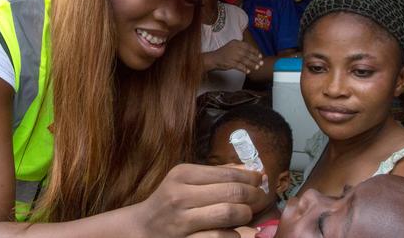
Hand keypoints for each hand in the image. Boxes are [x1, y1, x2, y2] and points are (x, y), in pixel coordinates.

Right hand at [135, 163, 265, 237]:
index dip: (250, 177)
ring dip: (246, 215)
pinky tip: (233, 231)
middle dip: (254, 195)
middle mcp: (180, 196)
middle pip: (233, 192)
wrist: (142, 229)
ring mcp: (182, 221)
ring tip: (247, 214)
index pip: (228, 173)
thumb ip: (215, 175)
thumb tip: (251, 171)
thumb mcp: (185, 181)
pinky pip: (222, 237)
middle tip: (261, 198)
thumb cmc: (169, 202)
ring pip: (229, 214)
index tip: (260, 180)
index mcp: (182, 175)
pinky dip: (234, 234)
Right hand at [204, 40, 262, 73]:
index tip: (260, 55)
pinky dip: (245, 69)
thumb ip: (241, 48)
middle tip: (261, 62)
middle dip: (256, 59)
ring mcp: (233, 56)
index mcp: (236, 43)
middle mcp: (235, 48)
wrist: (213, 58)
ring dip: (252, 64)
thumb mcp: (232, 46)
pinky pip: (240, 67)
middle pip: (248, 54)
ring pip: (246, 60)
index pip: (248, 46)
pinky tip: (248, 71)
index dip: (255, 51)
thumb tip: (253, 52)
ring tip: (257, 67)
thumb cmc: (224, 53)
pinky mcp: (231, 63)